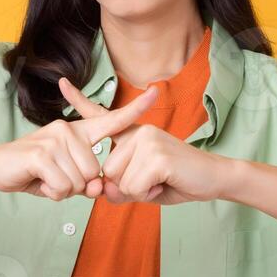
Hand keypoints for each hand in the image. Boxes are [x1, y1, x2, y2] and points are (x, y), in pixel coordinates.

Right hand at [0, 82, 158, 199]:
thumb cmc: (31, 172)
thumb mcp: (63, 178)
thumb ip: (85, 181)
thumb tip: (99, 187)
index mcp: (77, 131)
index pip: (111, 120)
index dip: (135, 109)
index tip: (156, 92)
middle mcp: (68, 129)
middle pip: (94, 172)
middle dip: (76, 186)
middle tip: (53, 179)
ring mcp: (56, 139)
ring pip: (80, 182)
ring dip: (62, 190)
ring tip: (45, 179)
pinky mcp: (42, 153)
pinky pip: (63, 186)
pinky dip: (52, 192)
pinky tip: (39, 182)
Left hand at [57, 77, 227, 204]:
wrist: (214, 178)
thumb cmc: (177, 181)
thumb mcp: (142, 186)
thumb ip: (119, 188)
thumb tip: (104, 189)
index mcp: (133, 133)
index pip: (102, 117)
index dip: (80, 101)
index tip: (62, 83)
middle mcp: (138, 130)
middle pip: (107, 172)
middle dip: (128, 187)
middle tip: (154, 180)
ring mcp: (147, 139)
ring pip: (119, 181)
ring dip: (139, 191)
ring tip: (160, 180)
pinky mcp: (156, 154)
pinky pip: (133, 186)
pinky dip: (148, 193)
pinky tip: (164, 182)